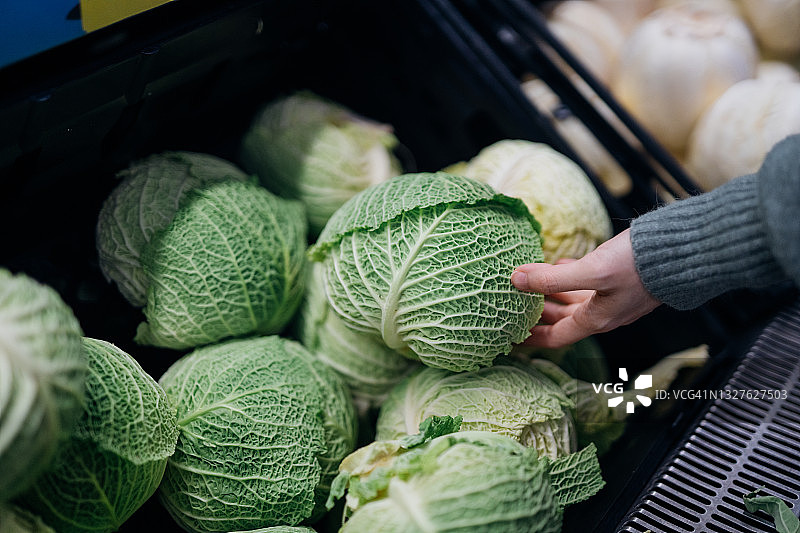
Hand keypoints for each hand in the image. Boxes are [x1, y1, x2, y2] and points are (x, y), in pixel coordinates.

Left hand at [510, 229, 660, 347]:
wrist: (686, 249)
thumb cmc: (643, 265)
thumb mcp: (593, 272)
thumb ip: (553, 278)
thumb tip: (517, 278)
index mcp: (597, 319)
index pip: (556, 337)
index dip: (532, 338)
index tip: (511, 338)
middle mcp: (605, 312)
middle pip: (563, 317)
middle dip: (538, 312)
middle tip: (513, 305)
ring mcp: (614, 295)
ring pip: (574, 298)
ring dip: (552, 291)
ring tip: (529, 281)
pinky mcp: (620, 277)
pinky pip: (587, 281)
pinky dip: (569, 275)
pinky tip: (558, 262)